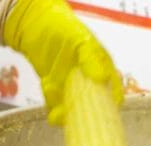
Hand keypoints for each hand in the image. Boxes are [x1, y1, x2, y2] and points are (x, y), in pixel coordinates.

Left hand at [3, 0, 121, 123]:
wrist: (37, 27)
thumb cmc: (66, 29)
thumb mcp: (82, 40)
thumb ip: (91, 58)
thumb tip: (101, 78)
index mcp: (103, 71)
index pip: (113, 95)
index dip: (110, 106)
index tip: (101, 111)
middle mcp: (90, 85)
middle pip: (93, 110)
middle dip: (82, 113)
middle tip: (67, 107)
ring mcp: (73, 91)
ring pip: (73, 113)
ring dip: (63, 109)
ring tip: (51, 87)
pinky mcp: (57, 94)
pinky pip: (56, 109)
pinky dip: (51, 103)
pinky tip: (46, 85)